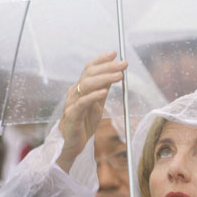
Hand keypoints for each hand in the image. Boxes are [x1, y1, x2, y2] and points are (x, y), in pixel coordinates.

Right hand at [56, 51, 127, 171]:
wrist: (73, 144)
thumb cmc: (84, 123)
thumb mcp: (98, 104)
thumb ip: (103, 89)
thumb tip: (114, 74)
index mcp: (80, 88)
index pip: (89, 68)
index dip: (101, 59)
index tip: (115, 53)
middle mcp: (74, 92)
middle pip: (89, 74)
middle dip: (108, 67)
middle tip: (123, 64)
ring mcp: (72, 103)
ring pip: (86, 85)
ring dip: (104, 78)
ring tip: (119, 76)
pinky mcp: (72, 115)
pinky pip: (83, 103)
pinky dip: (94, 96)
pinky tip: (104, 92)